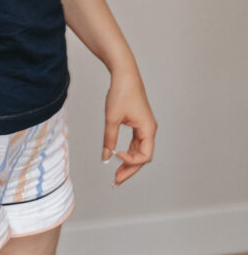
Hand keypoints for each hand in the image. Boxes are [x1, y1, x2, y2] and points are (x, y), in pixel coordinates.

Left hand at [102, 67, 157, 185]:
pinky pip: (136, 143)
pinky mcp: (139, 123)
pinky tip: (118, 155)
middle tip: (116, 181)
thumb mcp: (112, 118)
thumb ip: (109, 139)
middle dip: (130, 169)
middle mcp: (149, 129)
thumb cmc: (121, 93)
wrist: (124, 74)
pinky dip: (128, 151)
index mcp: (148, 129)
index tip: (115, 155)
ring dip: (128, 162)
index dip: (130, 161)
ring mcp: (145, 127)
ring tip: (116, 173)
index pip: (144, 156)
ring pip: (139, 151)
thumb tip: (106, 157)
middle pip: (143, 157)